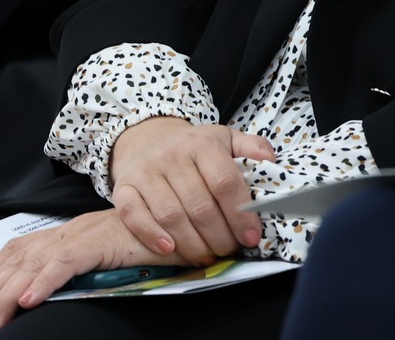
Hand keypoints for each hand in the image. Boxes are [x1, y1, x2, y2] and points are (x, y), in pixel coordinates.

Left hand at [0, 210, 171, 332]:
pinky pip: (66, 262)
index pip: (19, 248)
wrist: (184, 225)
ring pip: (34, 261)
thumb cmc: (149, 248)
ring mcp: (85, 234)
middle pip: (19, 256)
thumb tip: (44, 297)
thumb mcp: (104, 262)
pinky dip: (44, 280)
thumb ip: (77, 271)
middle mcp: (71, 231)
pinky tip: (30, 301)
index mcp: (69, 234)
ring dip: (9, 293)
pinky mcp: (102, 241)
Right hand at [105, 116, 273, 264]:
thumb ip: (250, 147)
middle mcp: (172, 155)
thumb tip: (270, 159)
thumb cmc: (194, 148)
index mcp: (202, 143)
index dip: (240, 214)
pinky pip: (134, 216)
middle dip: (219, 236)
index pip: (225, 182)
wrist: (149, 139)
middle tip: (228, 250)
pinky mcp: (123, 188)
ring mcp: (146, 171)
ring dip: (192, 243)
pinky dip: (151, 236)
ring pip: (171, 215)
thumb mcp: (225, 139)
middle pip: (200, 206)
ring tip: (206, 255)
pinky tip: (169, 249)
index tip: (250, 237)